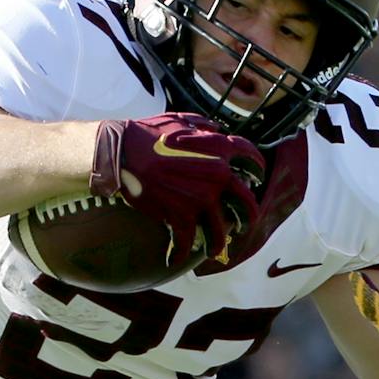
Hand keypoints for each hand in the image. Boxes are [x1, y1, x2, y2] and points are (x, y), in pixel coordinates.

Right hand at [90, 113, 263, 266]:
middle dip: (248, 215)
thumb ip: (204, 127)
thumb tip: (217, 130)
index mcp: (219, 148)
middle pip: (245, 202)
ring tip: (213, 250)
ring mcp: (202, 198)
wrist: (122, 152)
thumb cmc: (147, 134)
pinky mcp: (183, 216)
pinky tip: (174, 259)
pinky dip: (179, 253)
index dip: (256, 169)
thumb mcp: (181, 120)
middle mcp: (218, 175)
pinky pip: (186, 242)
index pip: (250, 158)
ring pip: (220, 231)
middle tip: (244, 222)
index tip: (256, 178)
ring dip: (217, 244)